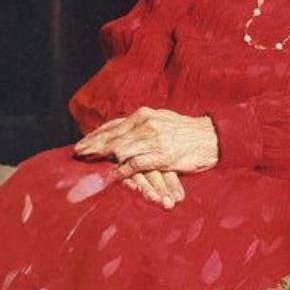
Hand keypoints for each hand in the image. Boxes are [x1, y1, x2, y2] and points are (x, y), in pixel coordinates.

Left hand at [73, 107, 218, 205]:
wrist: (212, 137)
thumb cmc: (186, 131)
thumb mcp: (161, 119)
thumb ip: (142, 125)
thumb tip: (123, 131)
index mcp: (145, 115)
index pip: (113, 125)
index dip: (95, 135)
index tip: (81, 144)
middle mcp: (146, 124)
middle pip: (112, 136)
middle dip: (92, 145)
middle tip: (77, 153)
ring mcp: (153, 140)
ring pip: (120, 148)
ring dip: (102, 156)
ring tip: (88, 162)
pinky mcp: (161, 155)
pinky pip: (136, 163)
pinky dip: (122, 170)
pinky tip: (112, 174)